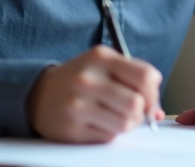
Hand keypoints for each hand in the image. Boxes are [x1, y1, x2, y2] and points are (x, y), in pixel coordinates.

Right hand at [26, 45, 164, 142]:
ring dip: (126, 125)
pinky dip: (108, 134)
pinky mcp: (71, 129)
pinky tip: (97, 124)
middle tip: (132, 113)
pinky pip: (107, 137)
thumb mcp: (104, 67)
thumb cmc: (79, 80)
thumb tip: (157, 112)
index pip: (145, 76)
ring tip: (114, 118)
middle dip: (140, 113)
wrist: (38, 94)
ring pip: (125, 124)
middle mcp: (88, 79)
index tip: (149, 100)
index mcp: (101, 58)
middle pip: (136, 103)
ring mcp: (78, 105)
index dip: (154, 93)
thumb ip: (134, 81)